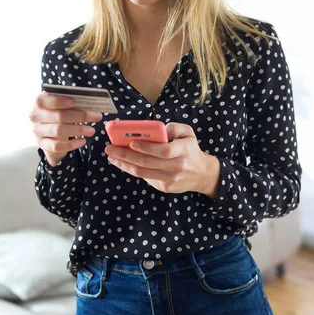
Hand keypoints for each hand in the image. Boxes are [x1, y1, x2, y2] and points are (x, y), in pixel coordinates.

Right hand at [29, 92, 102, 166]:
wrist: (49, 130)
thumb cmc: (58, 111)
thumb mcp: (61, 104)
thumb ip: (70, 102)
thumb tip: (89, 102)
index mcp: (38, 103)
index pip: (43, 101)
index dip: (58, 101)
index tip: (73, 102)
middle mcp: (35, 116)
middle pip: (58, 116)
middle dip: (80, 116)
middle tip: (97, 116)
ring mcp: (37, 131)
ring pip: (58, 131)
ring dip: (78, 130)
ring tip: (92, 130)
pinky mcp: (42, 144)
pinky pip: (57, 146)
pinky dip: (71, 144)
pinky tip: (82, 141)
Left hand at [104, 122, 219, 194]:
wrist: (202, 174)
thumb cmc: (191, 149)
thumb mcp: (188, 133)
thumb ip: (175, 127)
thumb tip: (160, 129)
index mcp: (184, 150)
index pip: (164, 150)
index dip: (146, 147)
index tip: (131, 142)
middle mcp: (177, 166)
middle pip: (147, 162)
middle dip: (125, 155)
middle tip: (110, 148)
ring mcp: (170, 179)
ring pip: (142, 173)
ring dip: (124, 165)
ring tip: (111, 157)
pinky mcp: (165, 187)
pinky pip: (145, 178)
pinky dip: (132, 170)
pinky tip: (123, 163)